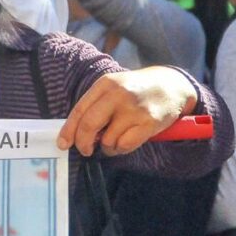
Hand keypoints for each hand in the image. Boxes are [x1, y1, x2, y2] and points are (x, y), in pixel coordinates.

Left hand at [58, 66, 196, 156]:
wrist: (172, 84)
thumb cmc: (137, 90)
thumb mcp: (114, 88)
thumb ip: (95, 106)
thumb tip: (76, 134)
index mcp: (105, 84)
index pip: (79, 110)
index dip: (68, 130)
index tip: (63, 144)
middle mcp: (118, 94)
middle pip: (89, 125)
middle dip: (83, 143)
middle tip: (85, 150)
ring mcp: (134, 108)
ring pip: (108, 139)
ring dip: (108, 147)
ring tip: (116, 139)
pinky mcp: (148, 122)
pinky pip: (125, 145)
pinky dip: (121, 149)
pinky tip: (126, 141)